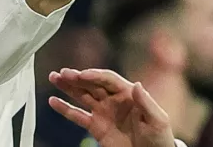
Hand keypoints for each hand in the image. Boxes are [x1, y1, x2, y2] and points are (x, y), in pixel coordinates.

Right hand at [50, 68, 175, 146]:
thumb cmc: (159, 139)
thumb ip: (147, 102)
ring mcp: (103, 112)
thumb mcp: (157, 120)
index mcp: (128, 94)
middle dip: (76, 78)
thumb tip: (137, 84)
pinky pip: (77, 116)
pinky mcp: (96, 127)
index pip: (107, 79)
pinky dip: (65, 109)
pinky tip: (53, 101)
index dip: (94, 75)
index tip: (81, 75)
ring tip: (54, 77)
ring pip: (81, 95)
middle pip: (91, 84)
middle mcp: (113, 100)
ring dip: (67, 87)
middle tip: (62, 73)